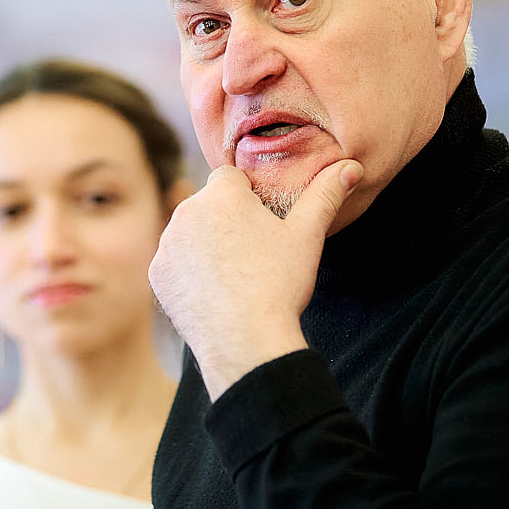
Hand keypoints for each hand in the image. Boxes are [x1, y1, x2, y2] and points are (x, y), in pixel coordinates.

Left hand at [149, 159, 363, 399]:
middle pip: (208, 204)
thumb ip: (325, 195)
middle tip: (251, 251)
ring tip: (234, 273)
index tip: (261, 221)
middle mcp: (187, 211)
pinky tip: (213, 290)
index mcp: (221, 194)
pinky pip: (174, 262)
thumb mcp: (307, 236)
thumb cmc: (278, 284)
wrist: (245, 341)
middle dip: (225, 219)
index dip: (248, 195)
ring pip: (189, 232)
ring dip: (205, 243)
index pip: (230, 177)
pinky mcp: (158, 274)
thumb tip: (351, 167)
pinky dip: (189, 271)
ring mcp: (167, 244)